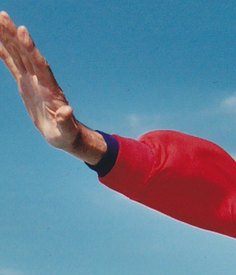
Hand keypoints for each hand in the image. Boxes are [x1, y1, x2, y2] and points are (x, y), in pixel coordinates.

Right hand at [0, 12, 105, 162]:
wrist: (64, 134)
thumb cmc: (65, 134)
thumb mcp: (65, 131)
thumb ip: (65, 121)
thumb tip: (67, 111)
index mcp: (50, 89)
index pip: (39, 64)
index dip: (31, 49)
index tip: (23, 31)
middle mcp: (41, 80)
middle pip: (26, 53)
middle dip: (14, 35)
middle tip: (3, 16)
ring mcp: (32, 80)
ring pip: (18, 54)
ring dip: (8, 36)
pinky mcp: (25, 83)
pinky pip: (12, 63)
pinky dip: (3, 51)